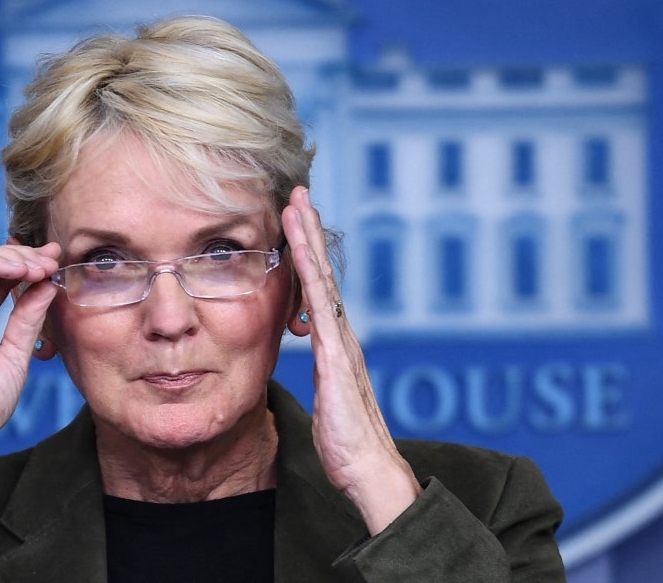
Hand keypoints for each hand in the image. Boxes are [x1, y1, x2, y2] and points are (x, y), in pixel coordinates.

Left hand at [282, 186, 421, 533]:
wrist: (367, 469)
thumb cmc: (346, 442)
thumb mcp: (327, 398)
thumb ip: (323, 374)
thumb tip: (316, 361)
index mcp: (334, 343)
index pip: (317, 288)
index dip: (306, 253)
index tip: (295, 219)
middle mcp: (341, 335)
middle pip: (323, 272)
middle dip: (310, 231)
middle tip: (298, 193)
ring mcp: (342, 343)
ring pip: (323, 281)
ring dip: (309, 242)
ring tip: (298, 207)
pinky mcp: (338, 358)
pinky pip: (322, 310)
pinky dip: (312, 279)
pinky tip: (303, 256)